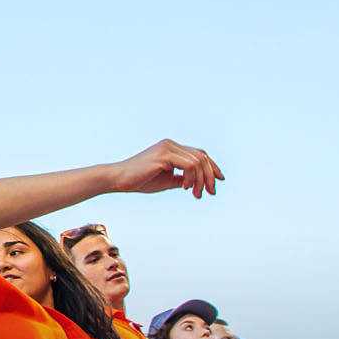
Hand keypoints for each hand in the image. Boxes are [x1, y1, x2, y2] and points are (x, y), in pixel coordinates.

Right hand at [109, 139, 224, 198]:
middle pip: (202, 156)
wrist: (119, 180)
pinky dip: (191, 177)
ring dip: (201, 180)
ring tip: (197, 194)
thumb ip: (181, 179)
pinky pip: (189, 165)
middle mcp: (171, 145)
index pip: (199, 154)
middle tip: (211, 193)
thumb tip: (197, 184)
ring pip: (198, 161)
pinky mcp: (164, 155)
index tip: (219, 181)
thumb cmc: (139, 180)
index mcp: (172, 148)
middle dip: (210, 176)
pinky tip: (185, 188)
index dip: (212, 167)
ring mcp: (168, 148)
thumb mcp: (166, 181)